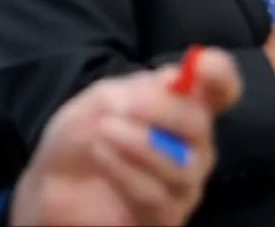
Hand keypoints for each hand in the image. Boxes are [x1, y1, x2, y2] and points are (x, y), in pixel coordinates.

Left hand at [11, 48, 240, 225]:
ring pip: (180, 167)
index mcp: (186, 107)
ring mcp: (183, 184)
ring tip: (103, 132)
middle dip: (167, 111)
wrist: (52, 182)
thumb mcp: (101, 99)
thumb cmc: (85, 134)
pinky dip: (126, 172)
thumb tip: (173, 80)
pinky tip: (101, 154)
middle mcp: (195, 145)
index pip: (222, 89)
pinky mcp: (165, 217)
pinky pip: (156, 198)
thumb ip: (137, 88)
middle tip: (131, 105)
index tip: (200, 64)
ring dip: (140, 145)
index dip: (220, 74)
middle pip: (200, 125)